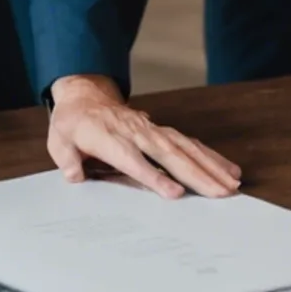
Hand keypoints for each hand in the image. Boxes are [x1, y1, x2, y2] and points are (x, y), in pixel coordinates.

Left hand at [44, 75, 241, 199]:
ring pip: (185, 148)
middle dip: (196, 175)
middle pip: (169, 155)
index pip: (134, 160)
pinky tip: (229, 170)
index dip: (154, 177)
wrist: (86, 96)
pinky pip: (190, 143)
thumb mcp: (58, 141)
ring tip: (232, 186)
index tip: (174, 194)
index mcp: (108, 137)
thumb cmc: (72, 124)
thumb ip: (67, 159)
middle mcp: (135, 132)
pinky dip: (210, 157)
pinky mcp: (162, 132)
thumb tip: (74, 176)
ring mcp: (152, 130)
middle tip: (220, 194)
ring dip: (210, 167)